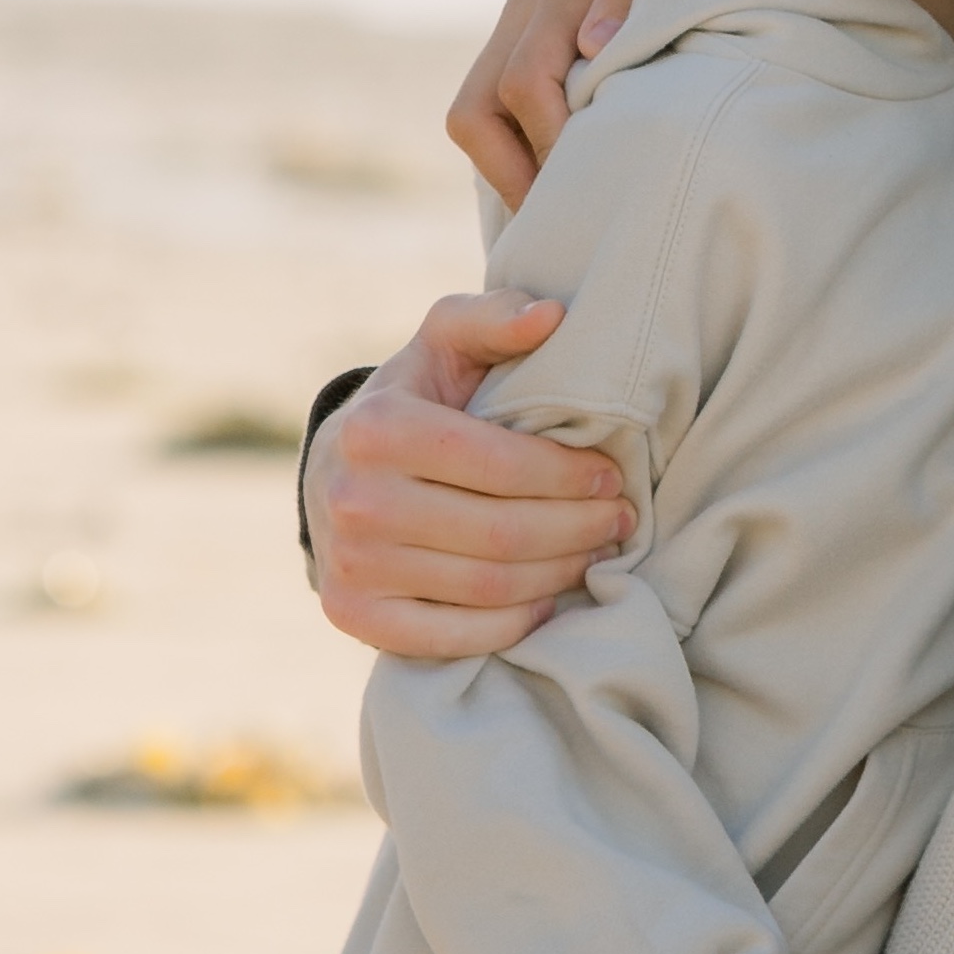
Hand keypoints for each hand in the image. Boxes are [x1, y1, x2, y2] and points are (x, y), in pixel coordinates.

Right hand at [305, 297, 632, 655]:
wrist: (334, 472)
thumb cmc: (413, 401)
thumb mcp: (444, 346)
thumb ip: (492, 320)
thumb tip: (551, 317)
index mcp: (378, 429)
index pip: (502, 466)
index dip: (570, 477)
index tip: (611, 476)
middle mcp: (354, 501)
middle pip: (502, 534)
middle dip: (578, 528)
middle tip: (619, 520)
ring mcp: (349, 566)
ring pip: (489, 587)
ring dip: (559, 574)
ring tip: (595, 552)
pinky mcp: (354, 617)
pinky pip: (455, 637)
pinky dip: (513, 624)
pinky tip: (545, 599)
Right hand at [449, 0, 725, 203]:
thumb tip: (595, 46)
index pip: (526, 88)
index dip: (550, 145)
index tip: (589, 191)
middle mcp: (525, 11)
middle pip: (474, 112)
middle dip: (507, 174)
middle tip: (559, 225)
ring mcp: (521, 24)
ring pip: (476, 112)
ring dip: (505, 166)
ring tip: (558, 214)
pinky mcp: (532, 36)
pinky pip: (498, 102)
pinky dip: (515, 146)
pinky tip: (559, 182)